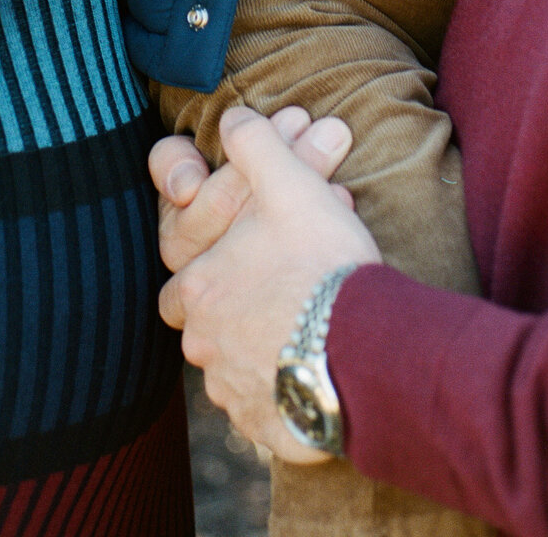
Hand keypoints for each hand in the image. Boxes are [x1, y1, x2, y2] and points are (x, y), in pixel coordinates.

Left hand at [157, 105, 380, 461]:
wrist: (368, 350)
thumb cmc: (323, 265)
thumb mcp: (290, 184)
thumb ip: (255, 143)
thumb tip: (231, 119)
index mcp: (200, 285)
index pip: (179, 281)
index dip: (207, 267)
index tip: (241, 265)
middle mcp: (205, 344)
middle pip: (204, 328)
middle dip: (232, 311)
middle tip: (276, 295)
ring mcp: (233, 391)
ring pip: (232, 368)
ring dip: (257, 349)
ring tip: (303, 328)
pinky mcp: (265, 429)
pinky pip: (262, 409)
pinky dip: (280, 392)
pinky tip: (313, 369)